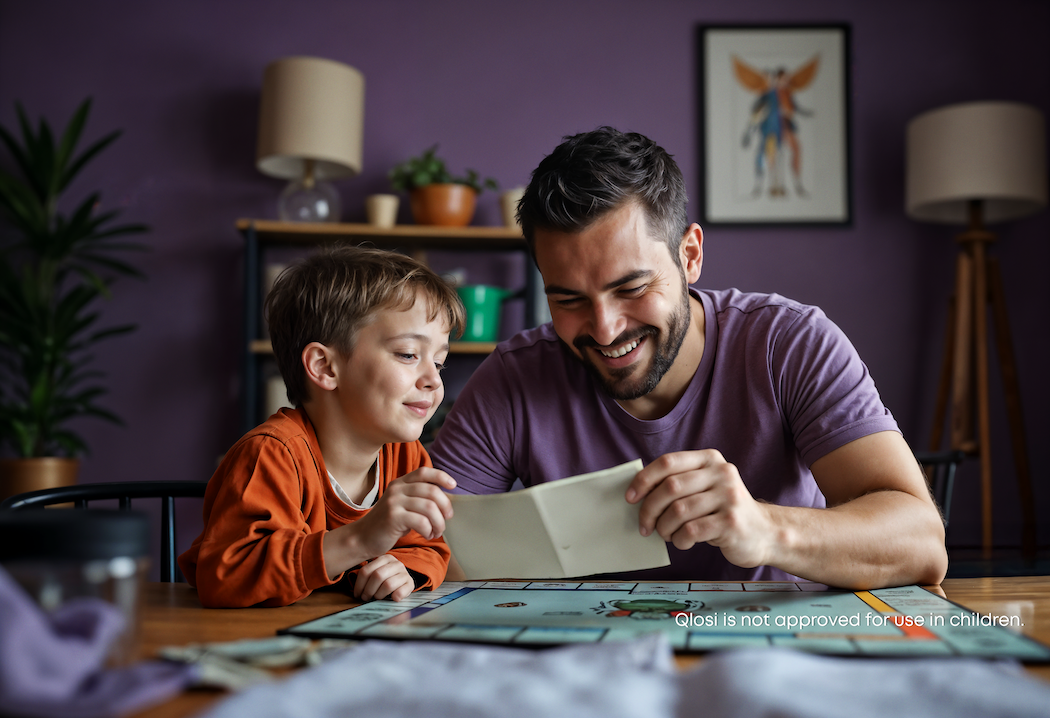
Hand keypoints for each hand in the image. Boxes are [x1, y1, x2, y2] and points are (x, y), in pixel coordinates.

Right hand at [352, 467, 455, 558]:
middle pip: (432, 491)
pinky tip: (427, 535)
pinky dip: (429, 530)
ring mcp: (394, 502)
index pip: (424, 472)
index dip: (441, 476)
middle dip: (445, 506)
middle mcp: (397, 489)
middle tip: (446, 519)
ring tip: (436, 531)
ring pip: (429, 508)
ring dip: (439, 522)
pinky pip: (421, 521)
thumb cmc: (387, 524)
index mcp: (400, 483)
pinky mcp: (393, 517)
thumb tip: (446, 501)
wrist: (362, 538)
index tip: (453, 486)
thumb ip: (418, 498)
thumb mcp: (402, 505)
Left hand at [355, 554, 412, 601]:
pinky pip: (400, 592)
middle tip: (365, 598)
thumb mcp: (377, 571)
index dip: (359, 585)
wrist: (403, 581)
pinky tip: (392, 598)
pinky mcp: (410, 583)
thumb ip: (367, 575)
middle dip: (368, 590)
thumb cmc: (386, 578)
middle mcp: (395, 563)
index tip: (357, 594)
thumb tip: (355, 589)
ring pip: (388, 584)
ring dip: (379, 594)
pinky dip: (394, 597)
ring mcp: (404, 572)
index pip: (366, 571)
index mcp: (384, 558)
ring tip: (377, 597)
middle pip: (377, 576)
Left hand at [626, 450, 773, 568]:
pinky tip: (682, 542)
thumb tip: (637, 491)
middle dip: (649, 509)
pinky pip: (691, 530)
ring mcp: (729, 497)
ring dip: (664, 527)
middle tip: (645, 525)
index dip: (644, 479)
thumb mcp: (705, 487)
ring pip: (678, 510)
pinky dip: (679, 539)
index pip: (668, 462)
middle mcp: (722, 473)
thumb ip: (679, 482)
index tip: (630, 497)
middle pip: (670, 487)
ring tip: (665, 534)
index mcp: (710, 459)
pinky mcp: (731, 522)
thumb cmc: (723, 511)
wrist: (764, 533)